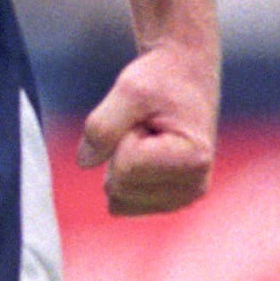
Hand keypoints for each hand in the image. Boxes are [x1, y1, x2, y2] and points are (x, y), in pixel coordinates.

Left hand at [76, 39, 218, 215]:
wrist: (182, 76)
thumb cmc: (159, 79)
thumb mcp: (129, 89)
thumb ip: (103, 125)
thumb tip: (84, 163)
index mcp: (194, 159)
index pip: (126, 165)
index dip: (123, 134)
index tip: (147, 116)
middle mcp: (195, 186)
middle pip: (120, 186)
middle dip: (120, 150)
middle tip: (145, 127)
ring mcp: (183, 198)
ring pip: (119, 199)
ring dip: (121, 163)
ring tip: (146, 138)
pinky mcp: (168, 201)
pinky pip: (122, 204)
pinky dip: (121, 177)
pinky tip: (143, 155)